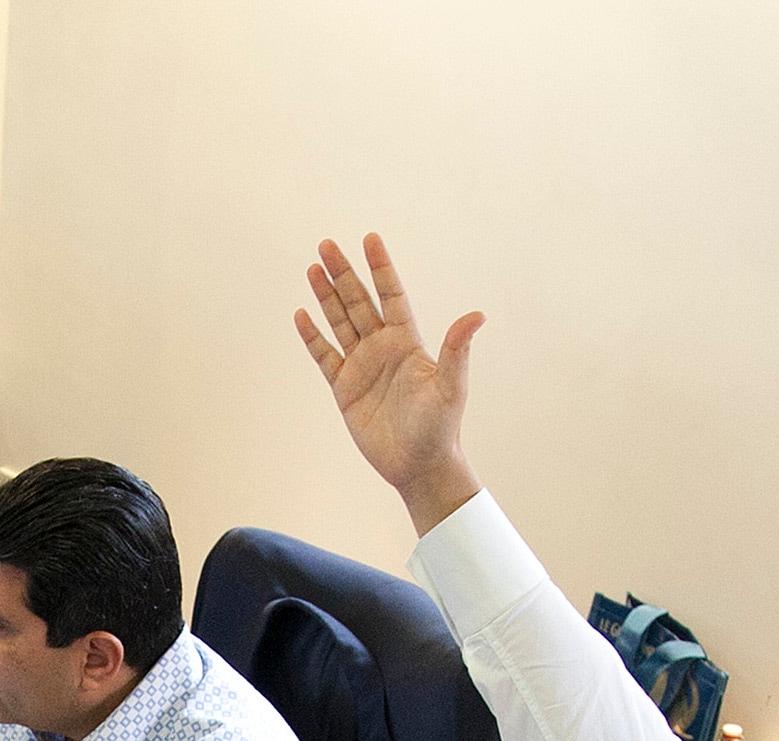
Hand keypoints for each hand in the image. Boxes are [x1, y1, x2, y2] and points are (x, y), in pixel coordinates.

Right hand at [292, 233, 484, 534]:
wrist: (418, 464)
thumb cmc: (440, 426)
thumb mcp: (451, 386)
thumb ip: (457, 349)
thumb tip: (477, 315)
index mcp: (408, 341)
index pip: (391, 295)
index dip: (381, 268)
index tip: (370, 239)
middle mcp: (383, 347)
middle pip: (358, 302)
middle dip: (344, 273)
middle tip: (327, 245)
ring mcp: (361, 366)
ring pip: (340, 322)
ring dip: (326, 296)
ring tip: (312, 268)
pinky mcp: (344, 389)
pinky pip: (325, 356)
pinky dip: (313, 336)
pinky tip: (301, 314)